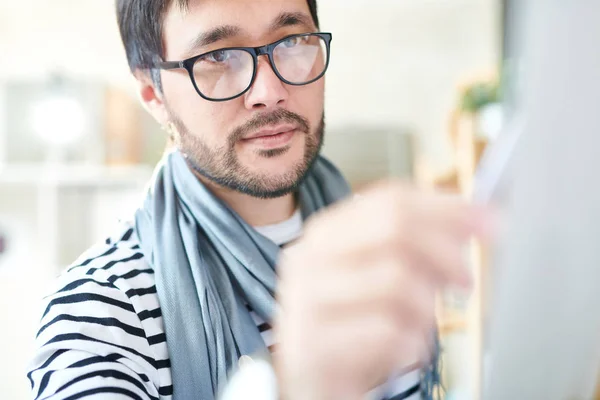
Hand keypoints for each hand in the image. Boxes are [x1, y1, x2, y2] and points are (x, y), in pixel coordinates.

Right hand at [273, 180, 492, 399]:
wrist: (310, 381)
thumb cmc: (350, 325)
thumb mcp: (379, 277)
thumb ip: (415, 246)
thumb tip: (476, 217)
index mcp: (326, 232)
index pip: (391, 199)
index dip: (447, 208)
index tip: (488, 221)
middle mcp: (309, 257)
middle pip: (395, 229)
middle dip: (445, 253)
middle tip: (465, 280)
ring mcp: (306, 299)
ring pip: (397, 280)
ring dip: (425, 310)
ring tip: (420, 326)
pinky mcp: (313, 343)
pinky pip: (388, 332)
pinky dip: (410, 344)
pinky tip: (403, 350)